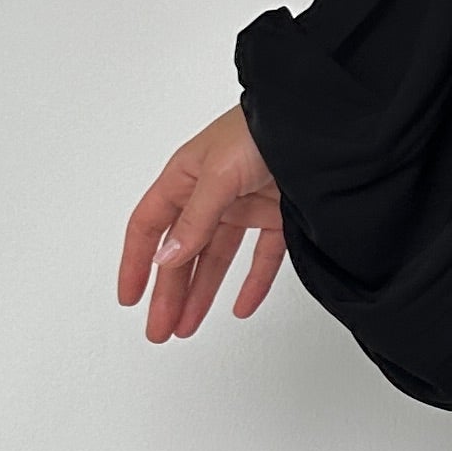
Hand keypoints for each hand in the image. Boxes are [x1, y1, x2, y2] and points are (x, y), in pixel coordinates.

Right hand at [119, 103, 285, 344]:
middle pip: (181, 251)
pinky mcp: (279, 215)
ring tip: (188, 327)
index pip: (149, 226)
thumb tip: (166, 258)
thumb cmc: (264, 128)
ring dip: (202, 293)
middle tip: (160, 330)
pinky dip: (254, 283)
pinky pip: (262, 257)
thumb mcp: (220, 173)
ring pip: (217, 258)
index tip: (130, 298)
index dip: (135, 262)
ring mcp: (245, 205)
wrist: (321, 120)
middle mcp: (210, 193)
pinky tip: (243, 307)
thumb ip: (196, 218)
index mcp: (185, 177)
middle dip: (168, 292)